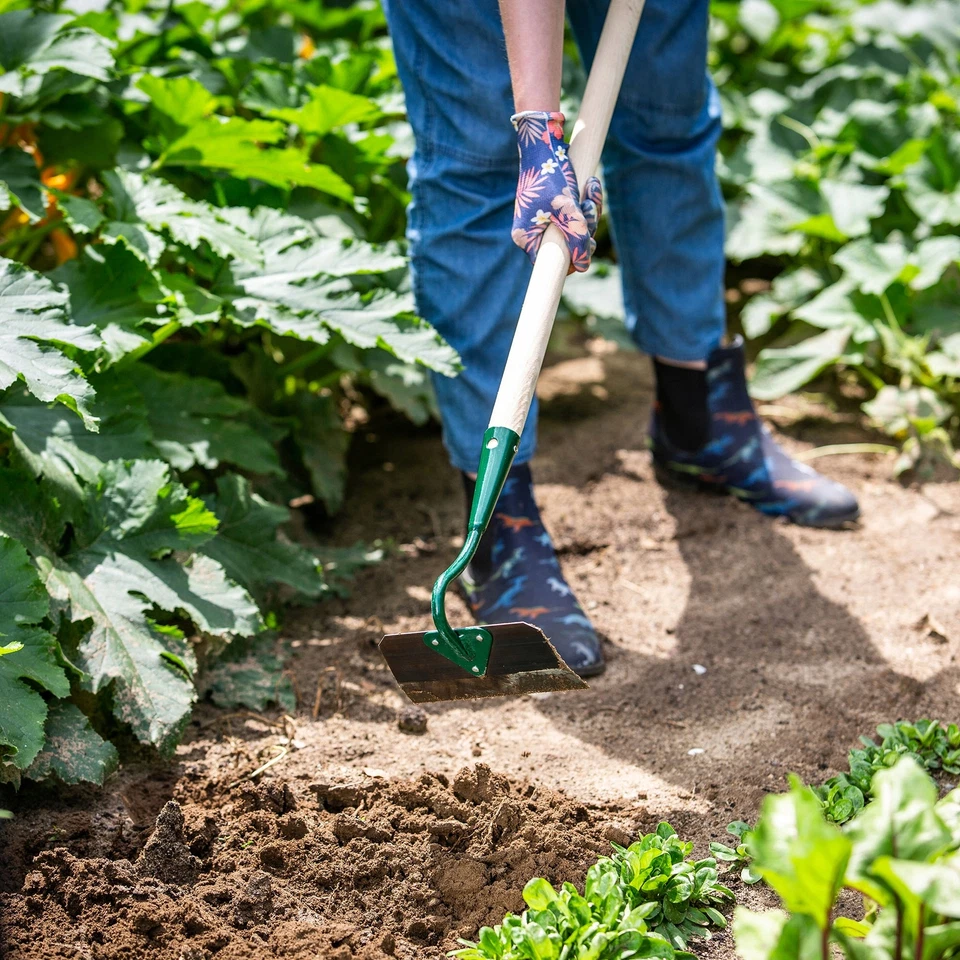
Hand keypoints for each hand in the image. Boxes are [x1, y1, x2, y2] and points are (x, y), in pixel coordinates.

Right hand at [510, 111, 602, 273]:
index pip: (551, 263)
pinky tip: (590, 185)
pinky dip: (585, 202)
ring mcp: (541, 219)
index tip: (588, 246)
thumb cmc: (550, 175)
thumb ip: (576, 239)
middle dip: (585, 227)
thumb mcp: (567, 210)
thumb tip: (584, 265)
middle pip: (566, 246)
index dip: (573, 259)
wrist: (543, 141)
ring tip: (591, 187)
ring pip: (573, 229)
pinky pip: (574, 214)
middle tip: (590, 207)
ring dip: (589, 211)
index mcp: (525, 238)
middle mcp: (531, 231)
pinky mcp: (552, 207)